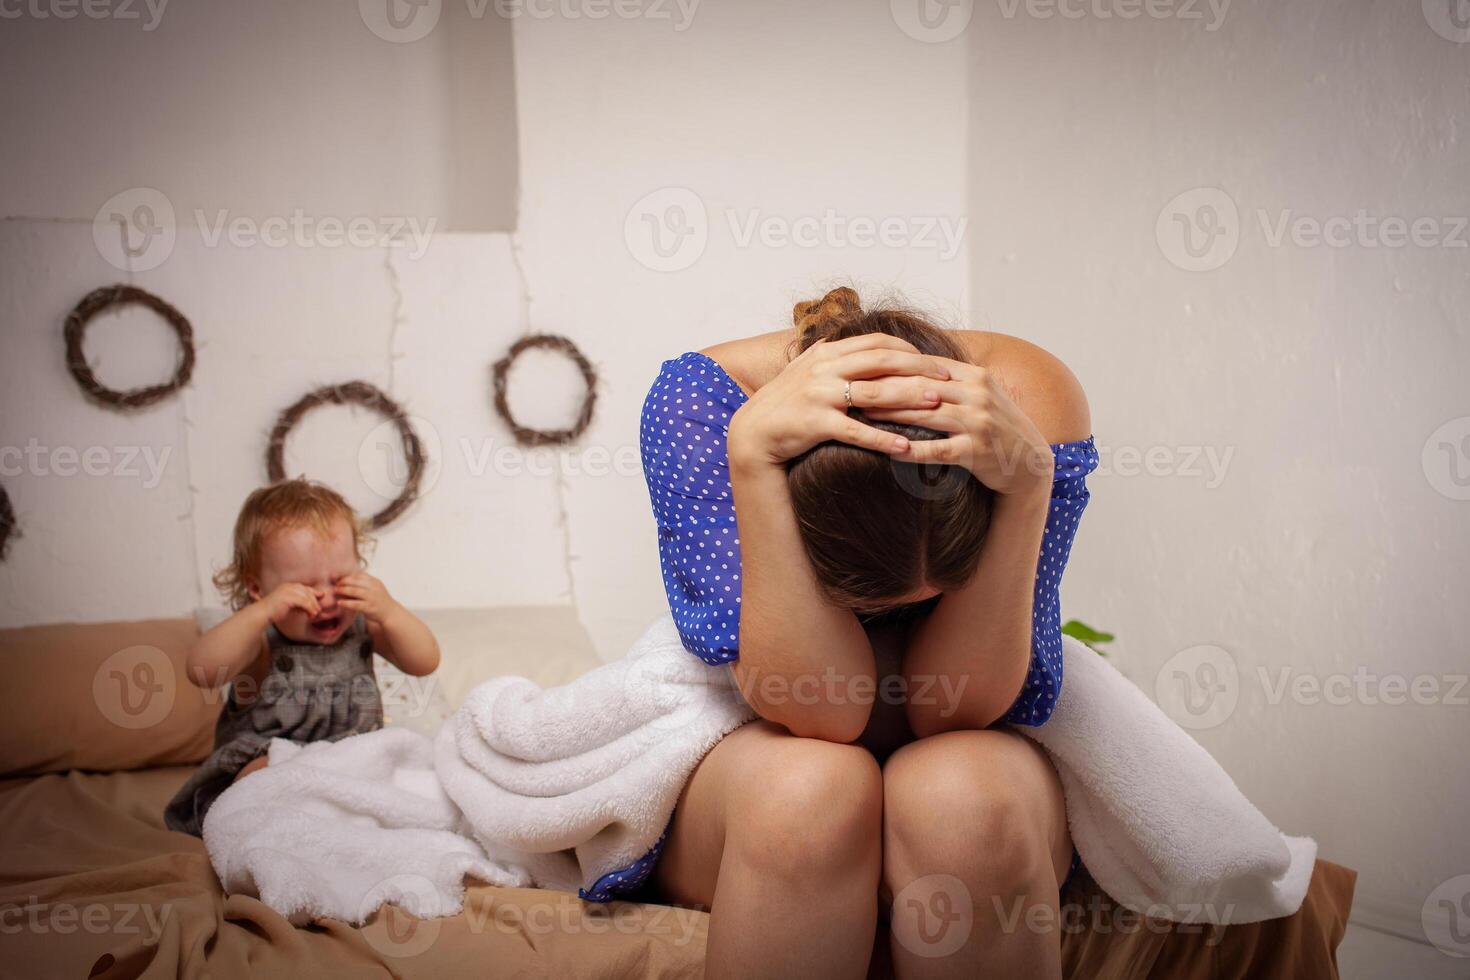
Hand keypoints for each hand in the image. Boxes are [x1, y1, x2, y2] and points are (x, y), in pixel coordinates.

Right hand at [259, 582, 321, 624]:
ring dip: (313, 607)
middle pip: (308, 592)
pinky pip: (305, 603)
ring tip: (314, 615)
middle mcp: (289, 586)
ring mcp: (288, 591)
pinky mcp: (289, 598)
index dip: (314, 593)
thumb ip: (299, 603)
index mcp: (288, 586)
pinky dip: (310, 609)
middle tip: (318, 611)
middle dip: (315, 602)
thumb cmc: (274, 611)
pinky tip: (310, 616)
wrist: (262, 614)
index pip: (305, 588)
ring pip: (308, 597)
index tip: (321, 597)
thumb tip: (312, 606)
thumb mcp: (289, 605)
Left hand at [336, 572, 401, 626]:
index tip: (339, 578)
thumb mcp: (375, 588)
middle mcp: (373, 588)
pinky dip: (346, 603)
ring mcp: (372, 597)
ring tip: (335, 591)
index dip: (348, 576)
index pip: (359, 575)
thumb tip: (348, 579)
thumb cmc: (380, 600)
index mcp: (374, 581)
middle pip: (355, 581)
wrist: (390, 612)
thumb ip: (364, 583)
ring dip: (343, 590)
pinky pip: (355, 604)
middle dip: (343, 582)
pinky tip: (339, 602)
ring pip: (354, 591)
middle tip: (335, 584)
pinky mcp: (369, 607)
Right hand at [727, 333, 953, 466]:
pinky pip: (857, 431)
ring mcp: (820, 395)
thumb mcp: (809, 370)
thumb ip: (837, 357)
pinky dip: (883, 439)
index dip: (909, 350)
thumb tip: (869, 348)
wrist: (754, 432)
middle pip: (882, 361)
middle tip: (948, 378)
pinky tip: (905, 447)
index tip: (934, 361)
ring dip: (911, 397)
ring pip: (875, 392)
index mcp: (827, 353)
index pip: (877, 342)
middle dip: (920, 368)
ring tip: (938, 405)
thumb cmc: (786, 403)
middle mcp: (825, 368)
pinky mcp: (816, 423)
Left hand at [866, 359, 1054, 495]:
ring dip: (891, 414)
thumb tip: (910, 363)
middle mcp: (978, 395)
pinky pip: (937, 450)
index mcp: (975, 376)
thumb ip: (951, 379)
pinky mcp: (976, 452)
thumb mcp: (981, 394)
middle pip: (921, 386)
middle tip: (852, 389)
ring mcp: (978, 423)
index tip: (863, 366)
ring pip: (926, 414)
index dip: (892, 365)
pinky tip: (888, 450)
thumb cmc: (997, 426)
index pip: (926, 364)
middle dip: (884, 387)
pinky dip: (911, 450)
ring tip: (862, 415)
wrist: (1030, 461)